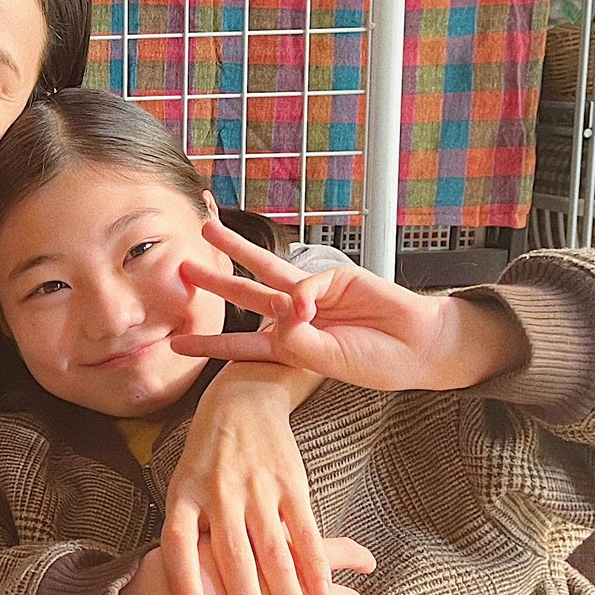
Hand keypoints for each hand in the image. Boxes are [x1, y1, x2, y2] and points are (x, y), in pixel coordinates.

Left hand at [166, 362, 336, 594]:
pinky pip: (304, 528)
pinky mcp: (290, 482)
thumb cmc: (208, 453)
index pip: (177, 541)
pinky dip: (313, 561)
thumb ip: (189, 528)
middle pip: (234, 558)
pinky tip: (321, 591)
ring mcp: (257, 488)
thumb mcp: (184, 482)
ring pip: (274, 551)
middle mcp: (220, 494)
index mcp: (185, 494)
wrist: (242, 398)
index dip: (182, 576)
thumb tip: (184, 582)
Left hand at [173, 218, 526, 392]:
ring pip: (266, 268)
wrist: (418, 347)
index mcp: (289, 345)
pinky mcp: (335, 276)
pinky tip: (310, 308)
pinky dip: (303, 296)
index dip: (209, 344)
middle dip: (214, 281)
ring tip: (209, 230)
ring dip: (236, 249)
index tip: (176, 345)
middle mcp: (296, 316)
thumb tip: (281, 312)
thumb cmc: (375, 360)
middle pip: (245, 293)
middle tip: (181, 268)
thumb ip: (296, 342)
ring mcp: (314, 294)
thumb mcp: (324, 363)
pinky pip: (306, 282)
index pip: (241, 343)